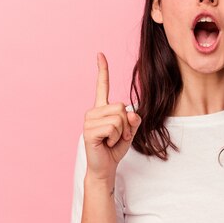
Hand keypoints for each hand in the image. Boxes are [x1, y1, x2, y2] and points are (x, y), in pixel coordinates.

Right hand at [83, 52, 141, 180]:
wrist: (105, 168)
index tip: (100, 54)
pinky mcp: (89, 130)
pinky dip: (116, 137)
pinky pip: (114, 127)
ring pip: (119, 117)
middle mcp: (93, 111)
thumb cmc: (114, 149)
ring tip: (111, 140)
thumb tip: (132, 113)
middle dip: (126, 124)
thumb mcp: (130, 132)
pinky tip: (106, 143)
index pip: (102, 86)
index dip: (102, 70)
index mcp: (102, 109)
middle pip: (121, 106)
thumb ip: (134, 120)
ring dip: (122, 132)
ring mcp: (89, 120)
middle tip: (118, 136)